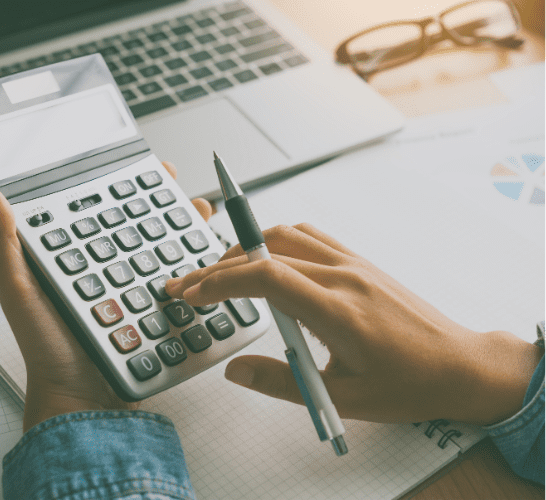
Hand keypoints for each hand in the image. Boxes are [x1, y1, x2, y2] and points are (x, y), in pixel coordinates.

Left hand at [0, 162, 211, 431]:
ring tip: (201, 213)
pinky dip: (196, 265)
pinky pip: (179, 283)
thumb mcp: (19, 292)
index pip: (100, 212)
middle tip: (181, 187)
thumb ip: (4, 244)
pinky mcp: (154, 313)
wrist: (83, 401)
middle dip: (165, 204)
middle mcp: (105, 271)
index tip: (144, 168)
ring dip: (185, 229)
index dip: (122, 188)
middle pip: (139, 227)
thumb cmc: (45, 349)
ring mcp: (133, 292)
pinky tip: (207, 255)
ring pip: (164, 250)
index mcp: (73, 259)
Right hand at [165, 224, 541, 424]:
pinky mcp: (359, 261)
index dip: (220, 282)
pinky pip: (309, 236)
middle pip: (265, 252)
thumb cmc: (409, 384)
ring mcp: (353, 263)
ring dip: (244, 248)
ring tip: (218, 272)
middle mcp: (344, 277)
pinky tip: (263, 259)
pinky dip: (275, 241)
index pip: (265, 277)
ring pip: (285, 236)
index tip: (192, 295)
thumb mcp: (342, 397)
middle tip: (187, 285)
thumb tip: (235, 370)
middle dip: (217, 267)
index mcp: (338, 311)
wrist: (459, 365)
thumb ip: (282, 382)